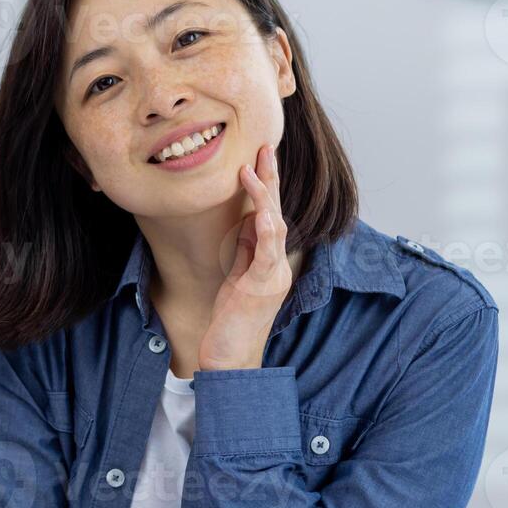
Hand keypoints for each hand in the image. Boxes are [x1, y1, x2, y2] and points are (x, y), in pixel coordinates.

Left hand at [198, 144, 294, 371]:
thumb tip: (245, 221)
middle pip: (276, 213)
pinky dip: (266, 230)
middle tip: (265, 147)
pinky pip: (267, 254)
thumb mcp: (236, 277)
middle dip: (271, 179)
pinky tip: (262, 211)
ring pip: (275, 227)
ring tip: (256, 167)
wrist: (230, 361)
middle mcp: (276, 266)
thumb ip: (244, 250)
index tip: (258, 158)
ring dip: (266, 196)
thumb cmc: (231, 323)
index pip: (269, 216)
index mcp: (269, 262)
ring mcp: (273, 276)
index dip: (265, 186)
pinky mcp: (262, 288)